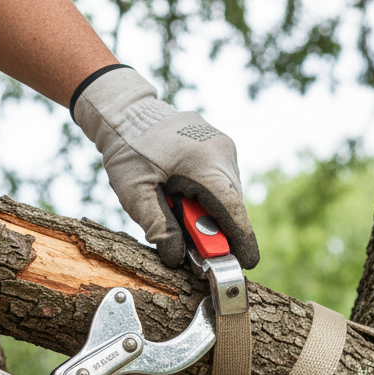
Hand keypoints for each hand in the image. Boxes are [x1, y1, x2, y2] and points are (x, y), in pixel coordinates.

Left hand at [72, 66, 258, 268]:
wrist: (125, 111)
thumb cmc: (128, 150)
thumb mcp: (134, 193)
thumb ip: (158, 227)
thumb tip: (177, 258)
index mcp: (204, 162)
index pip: (232, 209)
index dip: (241, 239)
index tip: (248, 263)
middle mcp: (222, 151)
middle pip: (232, 204)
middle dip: (220, 231)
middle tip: (201, 254)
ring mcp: (223, 145)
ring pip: (228, 193)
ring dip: (213, 213)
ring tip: (183, 216)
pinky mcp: (219, 146)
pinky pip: (222, 180)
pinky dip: (209, 198)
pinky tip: (186, 198)